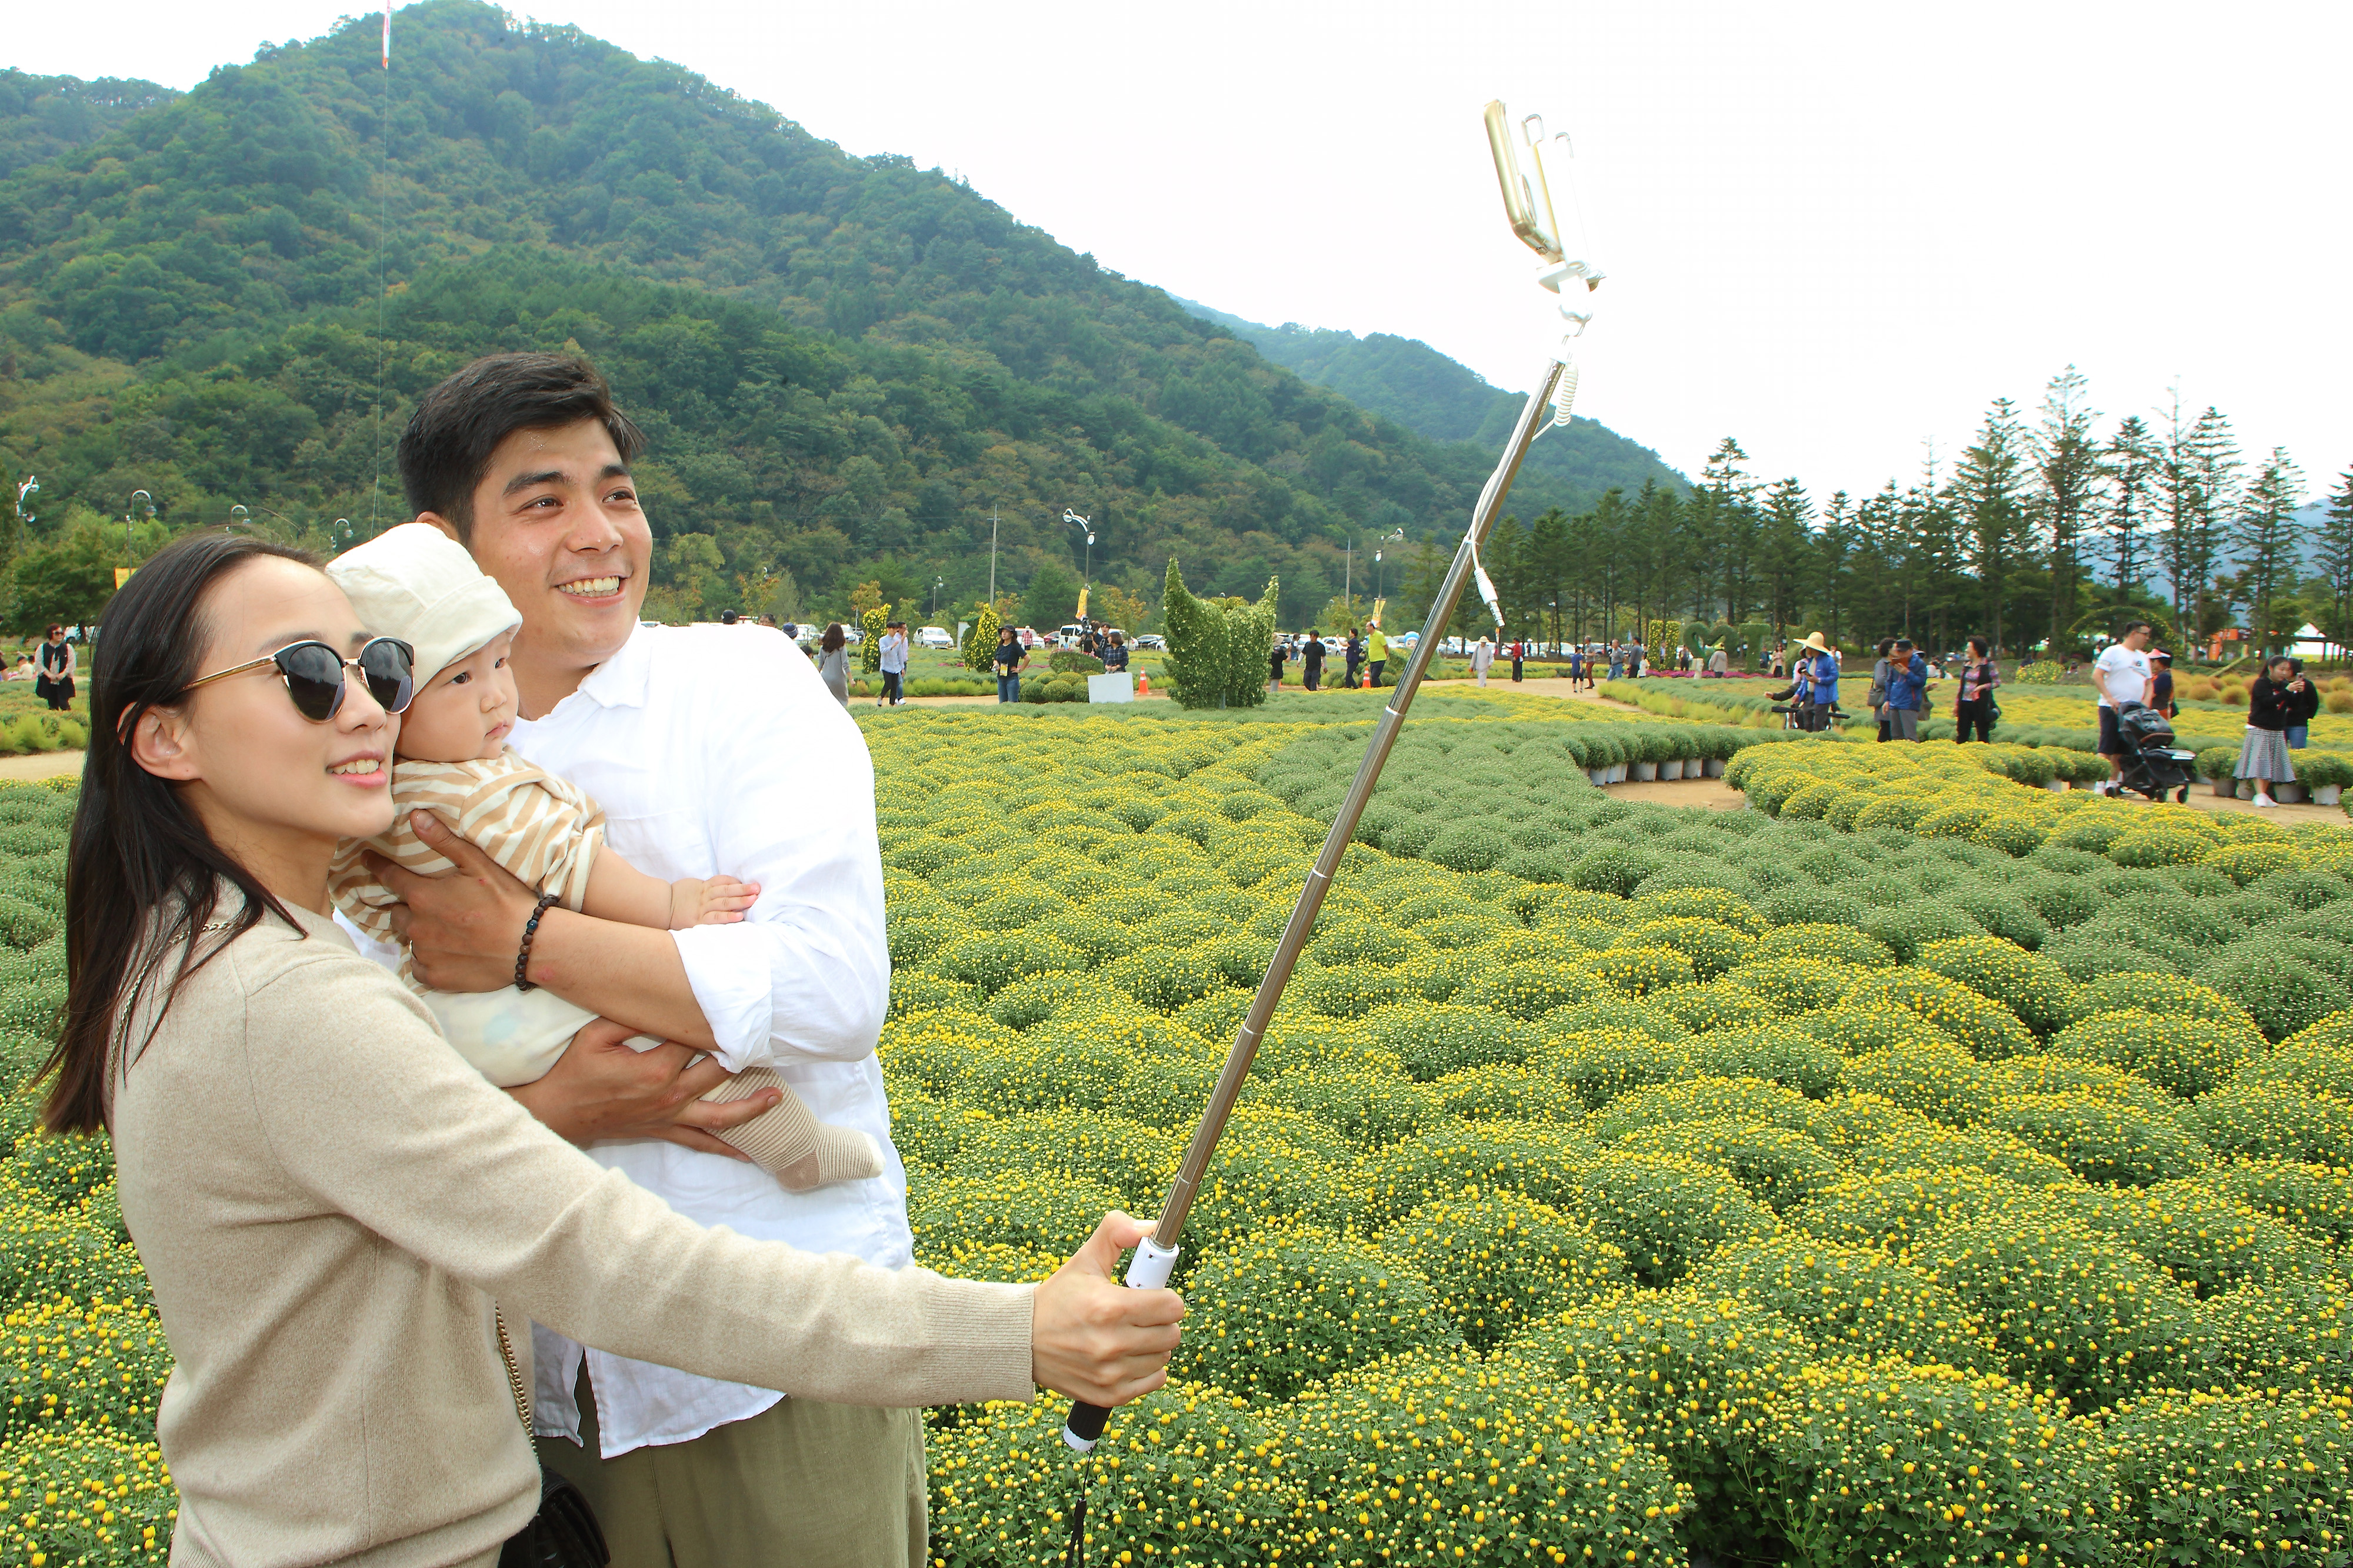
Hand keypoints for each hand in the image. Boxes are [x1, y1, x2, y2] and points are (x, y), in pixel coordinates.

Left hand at [365, 811, 542, 992]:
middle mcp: (417, 926)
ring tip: (441, 931)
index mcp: (423, 896)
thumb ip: (444, 841)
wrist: (530, 946)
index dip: (376, 866)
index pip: (388, 876)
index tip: (366, 860)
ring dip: (418, 933)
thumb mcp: (479, 864)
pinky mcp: (435, 977)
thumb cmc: (507, 902)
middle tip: (425, 906)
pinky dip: (427, 959)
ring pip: (408, 940)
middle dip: (405, 907)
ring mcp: (425, 953)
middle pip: (395, 913)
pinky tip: (445, 953)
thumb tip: (414, 817)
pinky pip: (418, 966)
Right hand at [507, 1017, 780, 1157]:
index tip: (734, 1009)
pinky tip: (748, 1153)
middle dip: (745, 1058)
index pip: (696, 1041)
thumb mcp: (595, 1036)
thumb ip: (630, 1018)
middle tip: (770, 1043)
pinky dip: (725, 1147)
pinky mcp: (663, 1130)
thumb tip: (661, 1001)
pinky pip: (700, 1141)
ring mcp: (669, 1116)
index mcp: (656, 1068)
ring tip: (776, 1099)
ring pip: (719, 1115)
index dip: (714, 1024)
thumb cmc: (573, 1072)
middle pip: (718, 1073)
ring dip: (750, 1108)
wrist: (556, 1114)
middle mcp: (670, 1095)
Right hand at [675, 874, 761, 927]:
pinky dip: (728, 917)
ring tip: (753, 900)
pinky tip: (740, 917)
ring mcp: (702, 908)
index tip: (752, 884)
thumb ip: (709, 886)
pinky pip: (716, 918)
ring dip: (740, 901)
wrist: (661, 907)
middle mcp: (705, 896)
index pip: (723, 881)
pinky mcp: (699, 921)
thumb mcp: (694, 886)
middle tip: (757, 889)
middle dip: (743, 890)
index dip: (737, 882)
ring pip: (724, 902)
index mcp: (704, 887)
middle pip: (727, 891)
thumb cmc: (680, 897)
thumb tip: (728, 886)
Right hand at [1030, 1212, 1184, 1406]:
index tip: (1151, 1294)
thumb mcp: (1085, 1259)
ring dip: (1153, 1345)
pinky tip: (1126, 1355)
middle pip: (1172, 1334)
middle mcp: (1111, 1344)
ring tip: (1128, 1333)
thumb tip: (1151, 1228)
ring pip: (1163, 1357)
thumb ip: (1117, 1233)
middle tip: (1140, 1314)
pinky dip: (1146, 1368)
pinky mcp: (1109, 1394)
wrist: (1022, 1341)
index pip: (1172, 1306)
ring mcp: (1110, 1373)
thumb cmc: (1058, 1298)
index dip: (1166, 1296)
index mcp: (1109, 1308)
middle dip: (1160, 1320)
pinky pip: (1154, 1380)